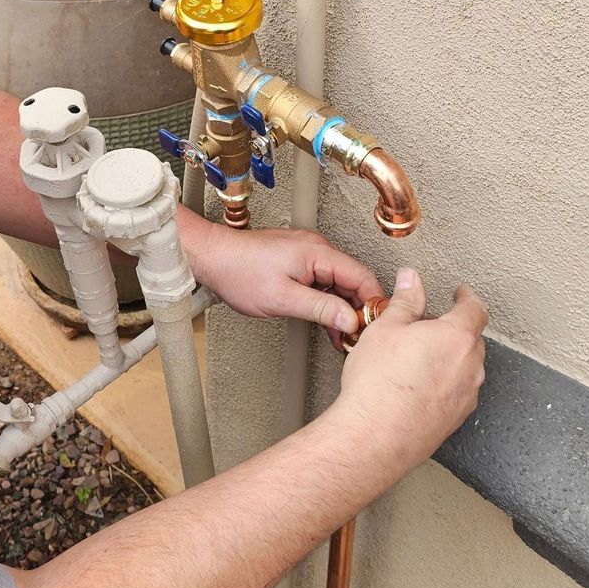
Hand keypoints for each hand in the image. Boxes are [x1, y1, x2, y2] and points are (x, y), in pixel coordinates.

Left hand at [180, 217, 382, 348]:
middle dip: (360, 309)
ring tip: (345, 338)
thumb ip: (321, 309)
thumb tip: (350, 320)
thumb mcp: (283, 298)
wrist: (212, 258)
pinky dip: (328, 303)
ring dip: (343, 309)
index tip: (376, 326)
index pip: (361, 275)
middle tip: (360, 338)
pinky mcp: (297, 262)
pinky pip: (323, 282)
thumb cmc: (239, 272)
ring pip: (338, 283)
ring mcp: (306, 254)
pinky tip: (329, 324)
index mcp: (317, 252)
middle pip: (353, 280)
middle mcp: (315, 249)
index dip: (373, 302)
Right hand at [336, 269, 487, 469]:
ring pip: (466, 366)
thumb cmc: (379, 382)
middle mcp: (470, 367)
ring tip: (418, 356)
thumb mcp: (386, 327)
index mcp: (457, 337)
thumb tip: (411, 280)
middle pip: (472, 338)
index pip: (474, 309)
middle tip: (427, 324)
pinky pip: (458, 390)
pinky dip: (446, 380)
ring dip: (450, 356)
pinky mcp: (456, 419)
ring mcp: (466, 396)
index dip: (467, 297)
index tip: (460, 293)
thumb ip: (405, 300)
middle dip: (453, 327)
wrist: (375, 435)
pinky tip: (418, 383)